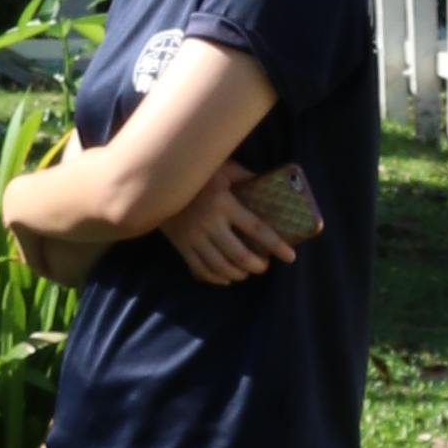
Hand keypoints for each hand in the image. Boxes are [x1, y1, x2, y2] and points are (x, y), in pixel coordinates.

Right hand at [162, 157, 310, 286]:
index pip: (256, 229)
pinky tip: (226, 278)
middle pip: (240, 255)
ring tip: (247, 272)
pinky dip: (215, 279)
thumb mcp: (225, 168)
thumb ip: (247, 178)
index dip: (276, 245)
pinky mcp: (181, 245)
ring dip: (239, 274)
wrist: (157, 181)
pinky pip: (200, 270)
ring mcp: (193, 237)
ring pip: (220, 267)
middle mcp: (208, 222)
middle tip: (264, 265)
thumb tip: (274, 187)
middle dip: (257, 265)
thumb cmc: (198, 173)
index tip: (290, 257)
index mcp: (223, 202)